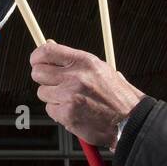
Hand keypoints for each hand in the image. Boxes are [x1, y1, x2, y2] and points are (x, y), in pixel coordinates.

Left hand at [30, 40, 144, 146]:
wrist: (130, 120)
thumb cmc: (115, 95)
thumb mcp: (99, 68)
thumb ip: (72, 59)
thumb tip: (49, 44)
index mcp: (84, 61)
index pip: (46, 52)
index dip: (37, 57)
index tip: (36, 62)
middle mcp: (75, 76)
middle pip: (38, 73)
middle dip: (44, 79)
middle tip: (55, 85)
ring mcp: (70, 96)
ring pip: (43, 93)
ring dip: (53, 98)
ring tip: (72, 100)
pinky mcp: (67, 114)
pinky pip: (50, 110)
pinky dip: (59, 112)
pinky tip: (75, 112)